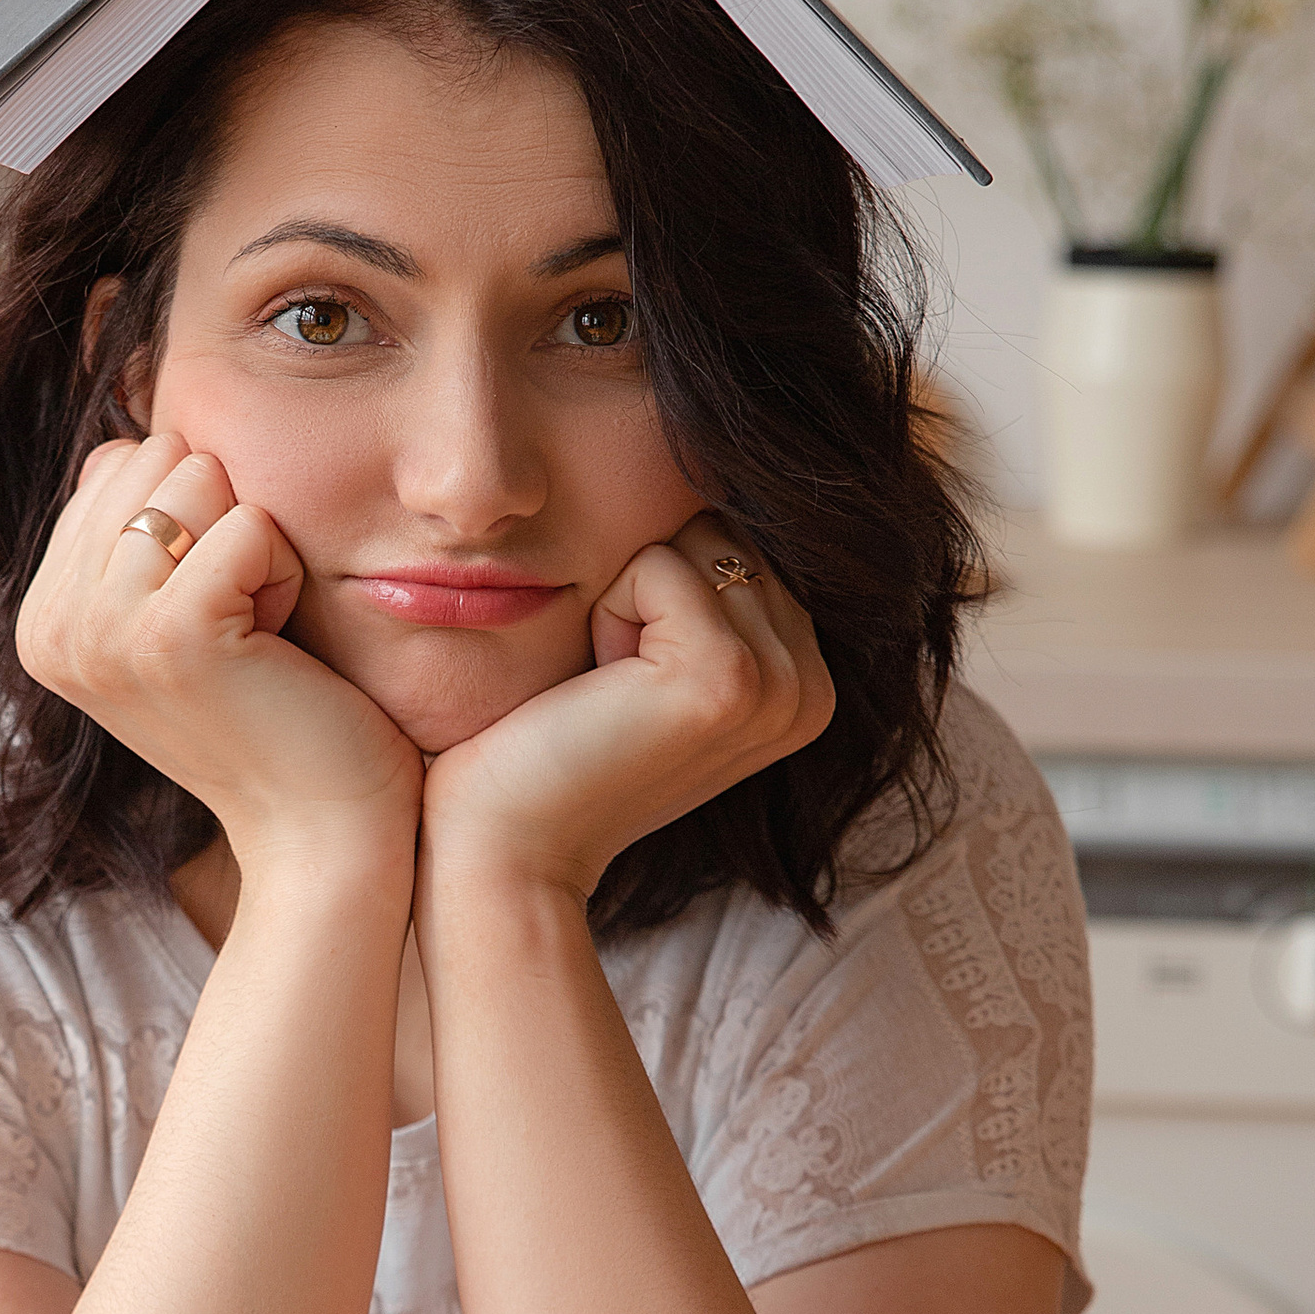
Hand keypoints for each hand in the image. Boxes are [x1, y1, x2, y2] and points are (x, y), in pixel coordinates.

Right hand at [16, 433, 422, 875]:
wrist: (316, 830)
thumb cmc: (271, 714)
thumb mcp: (173, 616)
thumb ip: (132, 532)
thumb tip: (135, 435)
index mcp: (42, 618)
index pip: (118, 462)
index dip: (191, 520)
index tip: (209, 616)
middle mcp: (52, 626)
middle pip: (157, 456)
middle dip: (222, 521)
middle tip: (239, 625)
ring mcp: (102, 633)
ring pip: (198, 479)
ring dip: (256, 546)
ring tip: (256, 634)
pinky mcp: (170, 636)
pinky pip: (249, 523)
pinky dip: (284, 574)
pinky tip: (277, 646)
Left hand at [420, 512, 834, 900]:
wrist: (502, 847)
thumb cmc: (547, 754)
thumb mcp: (646, 667)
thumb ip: (703, 596)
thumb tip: (711, 466)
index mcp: (808, 683)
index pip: (738, 543)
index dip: (657, 592)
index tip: (625, 685)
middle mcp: (813, 687)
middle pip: (722, 532)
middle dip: (644, 589)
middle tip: (607, 690)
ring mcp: (780, 686)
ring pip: (692, 542)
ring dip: (621, 601)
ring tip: (602, 691)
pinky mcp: (728, 678)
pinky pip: (658, 566)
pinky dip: (606, 613)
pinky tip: (594, 690)